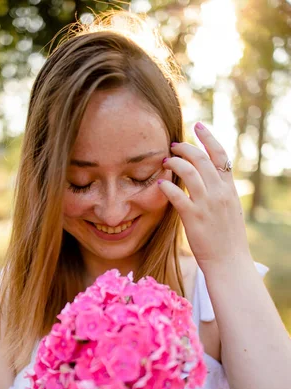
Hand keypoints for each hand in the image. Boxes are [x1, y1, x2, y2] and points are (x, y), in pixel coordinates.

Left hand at [158, 122, 251, 272]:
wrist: (229, 262)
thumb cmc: (227, 240)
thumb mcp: (229, 211)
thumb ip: (220, 194)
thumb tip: (210, 182)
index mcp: (229, 189)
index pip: (220, 155)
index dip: (208, 138)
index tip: (197, 126)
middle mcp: (219, 193)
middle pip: (201, 159)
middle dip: (185, 148)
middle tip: (172, 146)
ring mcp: (207, 204)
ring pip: (189, 172)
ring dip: (174, 163)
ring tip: (164, 162)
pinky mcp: (194, 218)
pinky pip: (177, 195)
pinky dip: (167, 186)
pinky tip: (159, 184)